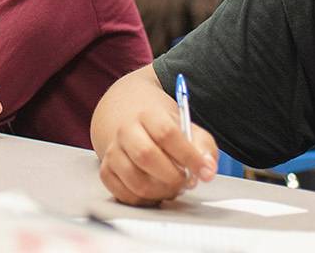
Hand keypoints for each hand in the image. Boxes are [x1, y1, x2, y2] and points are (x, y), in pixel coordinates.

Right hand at [96, 100, 217, 205]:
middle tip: (185, 182)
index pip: (167, 133)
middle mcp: (126, 131)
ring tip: (172, 187)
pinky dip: (145, 200)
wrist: (130, 121)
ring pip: (135, 180)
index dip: (188, 156)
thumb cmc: (163, 130)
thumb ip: (203, 147)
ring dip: (160, 191)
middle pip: (146, 156)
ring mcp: (113, 151)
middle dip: (172, 177)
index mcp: (148, 115)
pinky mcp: (106, 170)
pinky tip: (155, 192)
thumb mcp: (189, 129)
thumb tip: (208, 169)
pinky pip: (124, 194)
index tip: (204, 171)